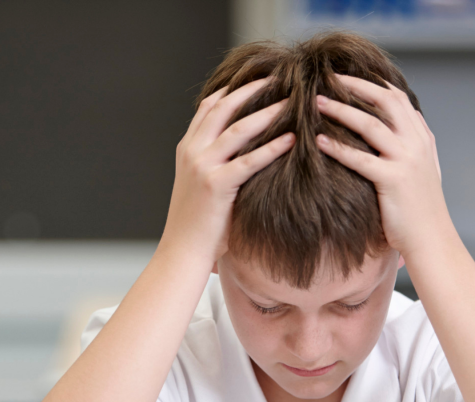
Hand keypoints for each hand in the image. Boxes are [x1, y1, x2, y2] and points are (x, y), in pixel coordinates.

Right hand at [161, 79, 294, 267]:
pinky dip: (272, 147)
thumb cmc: (198, 224)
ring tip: (292, 101)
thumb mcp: (200, 184)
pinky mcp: (216, 185)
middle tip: (280, 78)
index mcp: (187, 148)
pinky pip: (250, 160)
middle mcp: (192, 151)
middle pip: (224, 107)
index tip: (259, 77)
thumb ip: (214, 162)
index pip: (210, 106)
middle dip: (253, 89)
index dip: (234, 88)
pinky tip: (292, 139)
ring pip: (239, 128)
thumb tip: (243, 150)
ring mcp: (202, 166)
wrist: (182, 252)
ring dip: (268, 112)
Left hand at [315, 74, 450, 258]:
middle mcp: (417, 143)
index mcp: (422, 138)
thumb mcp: (419, 171)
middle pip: (385, 100)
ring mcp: (407, 160)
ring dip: (341, 110)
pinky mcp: (393, 180)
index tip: (347, 74)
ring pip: (370, 124)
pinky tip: (318, 141)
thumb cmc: (418, 210)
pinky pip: (360, 159)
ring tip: (316, 102)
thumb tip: (384, 135)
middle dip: (355, 85)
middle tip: (328, 78)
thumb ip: (405, 149)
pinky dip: (337, 147)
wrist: (432, 239)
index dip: (372, 83)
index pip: (397, 98)